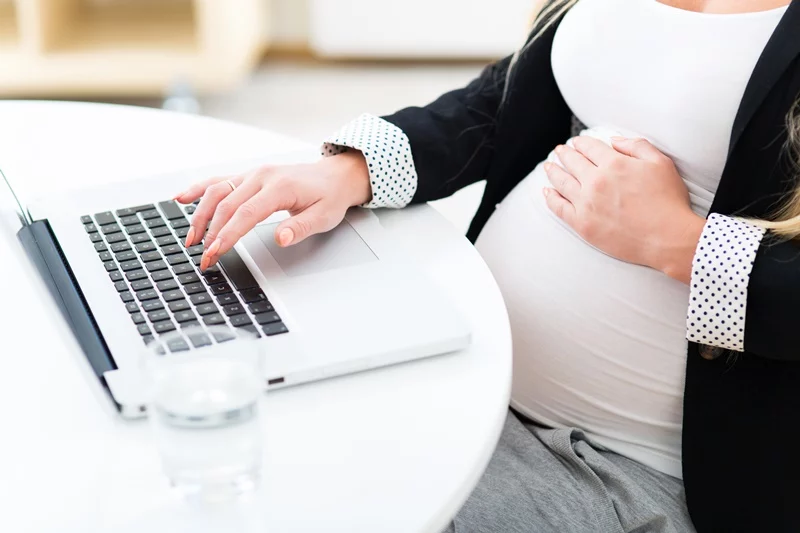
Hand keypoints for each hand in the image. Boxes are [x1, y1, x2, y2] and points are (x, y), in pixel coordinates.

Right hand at [174, 150, 371, 269]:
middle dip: (211, 232)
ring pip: (217, 191)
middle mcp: (262, 176)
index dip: (228, 234)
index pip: (246, 213)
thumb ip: (300, 227)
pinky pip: (219, 181)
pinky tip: (181, 198)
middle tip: (203, 257)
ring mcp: (253, 174)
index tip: (214, 252)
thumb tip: (281, 239)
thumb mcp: (324, 216)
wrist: (334, 176)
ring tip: (190, 239)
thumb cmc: (328, 197)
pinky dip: (198, 189)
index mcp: (280, 187)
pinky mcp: (248, 176)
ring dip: (200, 214)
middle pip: (227, 204)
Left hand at [543, 136, 704, 283]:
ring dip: (553, 171)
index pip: (590, 148)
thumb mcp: (660, 163)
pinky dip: (550, 198)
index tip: (576, 142)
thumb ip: (636, 146)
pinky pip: (559, 208)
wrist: (667, 237)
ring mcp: (586, 203)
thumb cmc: (668, 201)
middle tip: (559, 151)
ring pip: (562, 182)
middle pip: (572, 162)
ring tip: (549, 166)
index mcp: (614, 163)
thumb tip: (614, 141)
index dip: (581, 143)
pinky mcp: (582, 224)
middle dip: (564, 154)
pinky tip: (547, 192)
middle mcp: (595, 181)